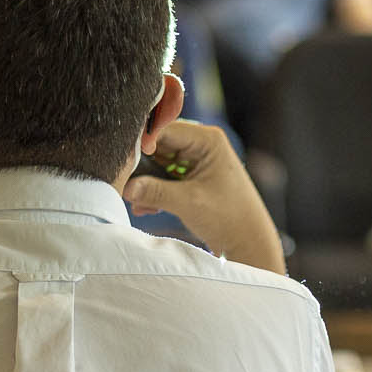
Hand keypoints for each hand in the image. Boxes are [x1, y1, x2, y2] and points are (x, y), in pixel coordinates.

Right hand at [120, 119, 285, 273]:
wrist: (249, 242)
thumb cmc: (230, 218)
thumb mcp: (189, 203)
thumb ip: (155, 192)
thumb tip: (126, 186)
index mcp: (207, 140)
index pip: (163, 129)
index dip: (140, 143)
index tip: (122, 161)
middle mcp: (201, 144)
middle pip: (158, 144)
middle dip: (140, 165)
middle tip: (123, 182)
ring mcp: (196, 160)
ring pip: (158, 162)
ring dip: (145, 181)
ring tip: (134, 199)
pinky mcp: (191, 177)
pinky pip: (164, 176)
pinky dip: (153, 191)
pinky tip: (144, 208)